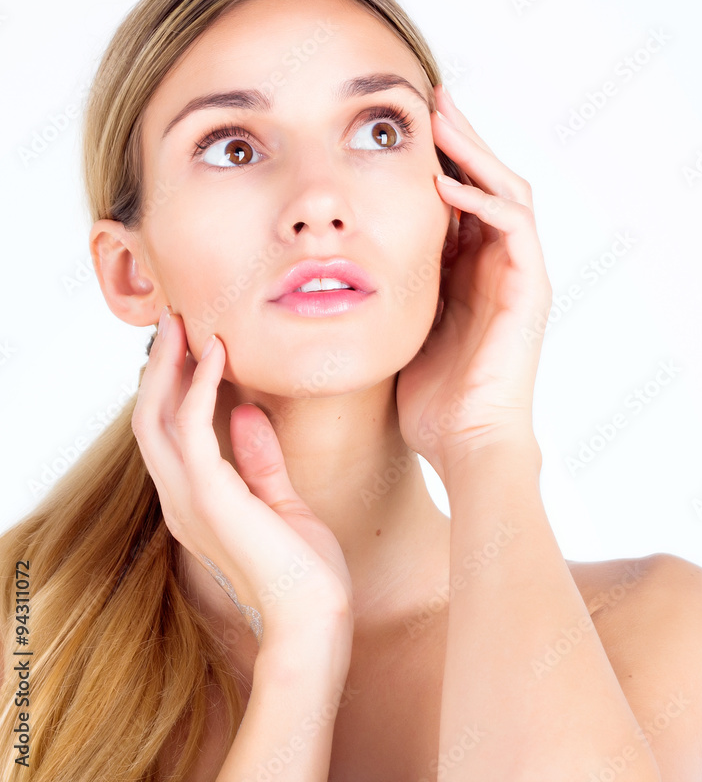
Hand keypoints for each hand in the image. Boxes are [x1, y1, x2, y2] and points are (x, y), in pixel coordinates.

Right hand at [132, 307, 353, 648]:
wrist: (315, 617)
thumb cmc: (305, 571)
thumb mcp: (283, 503)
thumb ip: (260, 460)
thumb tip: (246, 412)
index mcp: (196, 503)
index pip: (168, 435)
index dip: (172, 387)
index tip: (191, 345)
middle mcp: (181, 500)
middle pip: (150, 419)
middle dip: (160, 368)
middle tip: (176, 321)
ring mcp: (189, 500)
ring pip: (156, 418)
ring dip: (169, 367)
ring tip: (184, 324)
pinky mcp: (209, 497)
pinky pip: (191, 428)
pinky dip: (200, 386)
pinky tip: (219, 356)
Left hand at [394, 85, 552, 485]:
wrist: (465, 443)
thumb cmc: (428, 396)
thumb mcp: (400, 323)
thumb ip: (391, 282)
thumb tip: (341, 252)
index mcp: (472, 269)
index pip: (461, 194)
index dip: (438, 155)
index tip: (401, 123)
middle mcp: (501, 263)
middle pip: (488, 180)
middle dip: (460, 137)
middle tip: (428, 97)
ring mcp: (520, 274)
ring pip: (507, 189)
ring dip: (475, 151)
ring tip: (439, 117)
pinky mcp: (530, 289)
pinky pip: (514, 227)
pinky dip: (483, 199)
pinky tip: (445, 182)